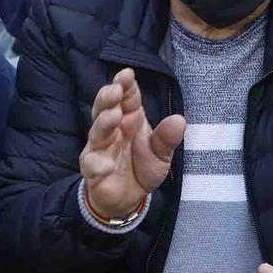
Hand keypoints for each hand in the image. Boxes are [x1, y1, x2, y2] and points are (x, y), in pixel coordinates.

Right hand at [79, 68, 184, 219]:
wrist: (128, 198)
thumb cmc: (142, 168)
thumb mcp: (161, 154)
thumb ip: (167, 138)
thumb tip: (179, 119)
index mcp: (129, 120)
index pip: (126, 98)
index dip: (125, 85)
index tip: (127, 74)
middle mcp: (112, 130)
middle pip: (105, 109)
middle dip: (108, 97)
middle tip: (116, 90)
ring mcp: (99, 149)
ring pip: (97, 132)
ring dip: (104, 123)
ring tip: (113, 116)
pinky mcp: (93, 170)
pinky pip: (93, 165)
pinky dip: (99, 165)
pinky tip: (107, 165)